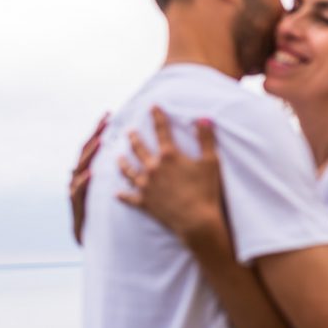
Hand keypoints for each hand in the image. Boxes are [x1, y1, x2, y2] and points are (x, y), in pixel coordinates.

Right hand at [69, 113, 108, 244]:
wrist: (90, 238)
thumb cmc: (104, 210)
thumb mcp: (109, 187)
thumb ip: (117, 169)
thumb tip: (136, 151)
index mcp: (88, 170)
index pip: (93, 146)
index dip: (99, 130)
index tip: (109, 114)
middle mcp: (79, 177)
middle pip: (85, 152)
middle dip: (94, 135)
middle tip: (105, 121)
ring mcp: (75, 190)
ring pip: (80, 168)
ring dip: (90, 155)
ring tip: (100, 142)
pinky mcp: (77, 205)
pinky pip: (78, 191)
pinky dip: (83, 182)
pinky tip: (90, 174)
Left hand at [117, 106, 224, 239]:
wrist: (196, 222)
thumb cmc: (206, 191)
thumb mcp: (211, 162)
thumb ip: (206, 139)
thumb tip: (203, 118)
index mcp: (169, 156)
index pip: (162, 131)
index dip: (158, 116)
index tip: (153, 106)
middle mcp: (153, 168)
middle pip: (139, 149)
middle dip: (134, 138)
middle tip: (130, 132)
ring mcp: (146, 186)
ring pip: (129, 171)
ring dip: (123, 163)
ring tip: (118, 157)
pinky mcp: (144, 203)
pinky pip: (129, 198)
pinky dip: (122, 195)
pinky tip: (116, 193)